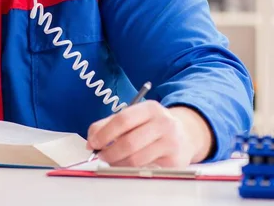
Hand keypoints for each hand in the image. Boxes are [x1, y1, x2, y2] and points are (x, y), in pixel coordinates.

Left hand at [86, 101, 212, 166]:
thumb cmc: (152, 125)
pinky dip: (129, 168)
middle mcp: (163, 123)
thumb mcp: (134, 117)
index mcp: (150, 108)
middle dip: (109, 151)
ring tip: (111, 161)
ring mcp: (171, 143)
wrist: (185, 134)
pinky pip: (145, 168)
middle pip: (128, 142)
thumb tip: (91, 140)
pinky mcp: (175, 161)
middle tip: (100, 155)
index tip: (93, 142)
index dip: (104, 133)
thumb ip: (109, 124)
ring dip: (117, 163)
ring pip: (136, 158)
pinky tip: (125, 164)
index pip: (122, 120)